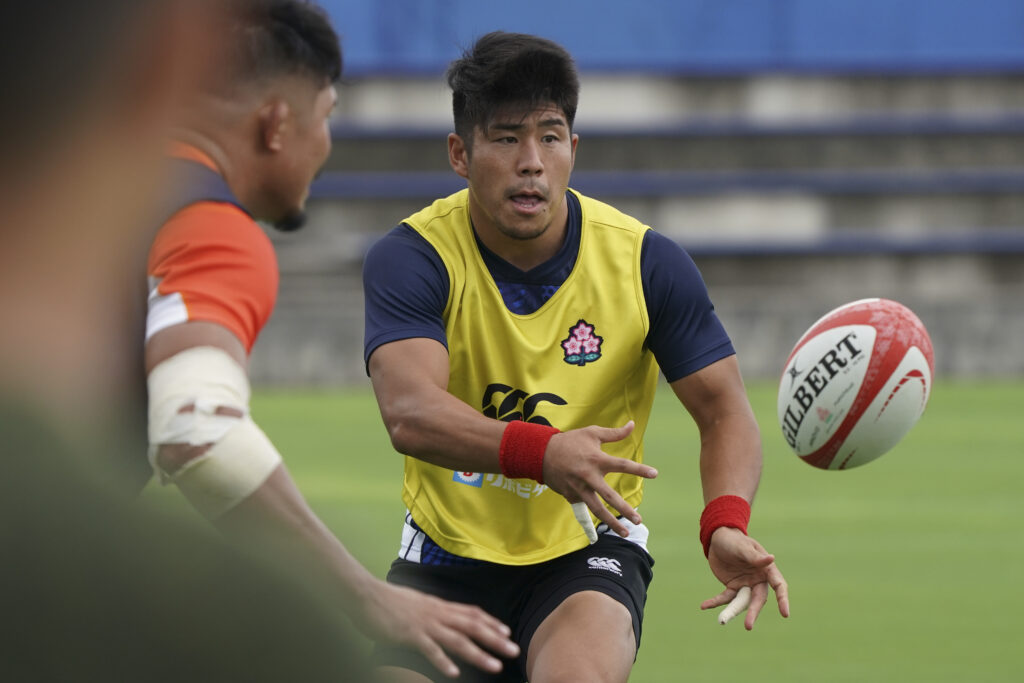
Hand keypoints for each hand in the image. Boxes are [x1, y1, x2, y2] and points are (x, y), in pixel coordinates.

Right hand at [357, 579, 519, 677]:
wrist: (363, 594)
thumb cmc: (387, 601)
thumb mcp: (416, 603)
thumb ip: (431, 612)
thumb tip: (442, 618)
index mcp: (438, 605)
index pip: (471, 613)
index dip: (491, 622)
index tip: (507, 632)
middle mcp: (436, 613)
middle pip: (473, 625)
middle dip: (495, 639)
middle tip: (515, 650)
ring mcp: (424, 623)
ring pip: (458, 639)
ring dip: (478, 653)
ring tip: (495, 666)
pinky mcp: (409, 634)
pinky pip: (429, 649)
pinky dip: (443, 661)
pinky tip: (454, 674)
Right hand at [542, 420, 657, 537]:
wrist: (541, 453)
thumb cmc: (570, 441)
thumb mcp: (592, 433)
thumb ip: (614, 433)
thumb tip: (632, 425)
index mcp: (596, 459)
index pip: (623, 465)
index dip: (640, 470)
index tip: (655, 474)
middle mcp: (589, 477)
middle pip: (610, 497)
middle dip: (625, 510)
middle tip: (639, 520)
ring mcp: (579, 489)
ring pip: (596, 509)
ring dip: (611, 522)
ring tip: (625, 533)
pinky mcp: (570, 496)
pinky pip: (583, 508)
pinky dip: (590, 518)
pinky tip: (597, 530)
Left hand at [700, 527, 789, 629]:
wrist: (718, 539)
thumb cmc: (734, 540)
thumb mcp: (743, 548)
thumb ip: (755, 557)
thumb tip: (772, 559)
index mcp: (766, 569)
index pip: (778, 585)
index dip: (782, 599)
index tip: (785, 613)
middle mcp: (758, 579)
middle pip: (758, 599)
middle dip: (753, 612)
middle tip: (748, 626)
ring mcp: (745, 584)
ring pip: (741, 602)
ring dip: (732, 612)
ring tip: (722, 621)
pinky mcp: (732, 586)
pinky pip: (725, 597)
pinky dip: (715, 602)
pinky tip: (704, 605)